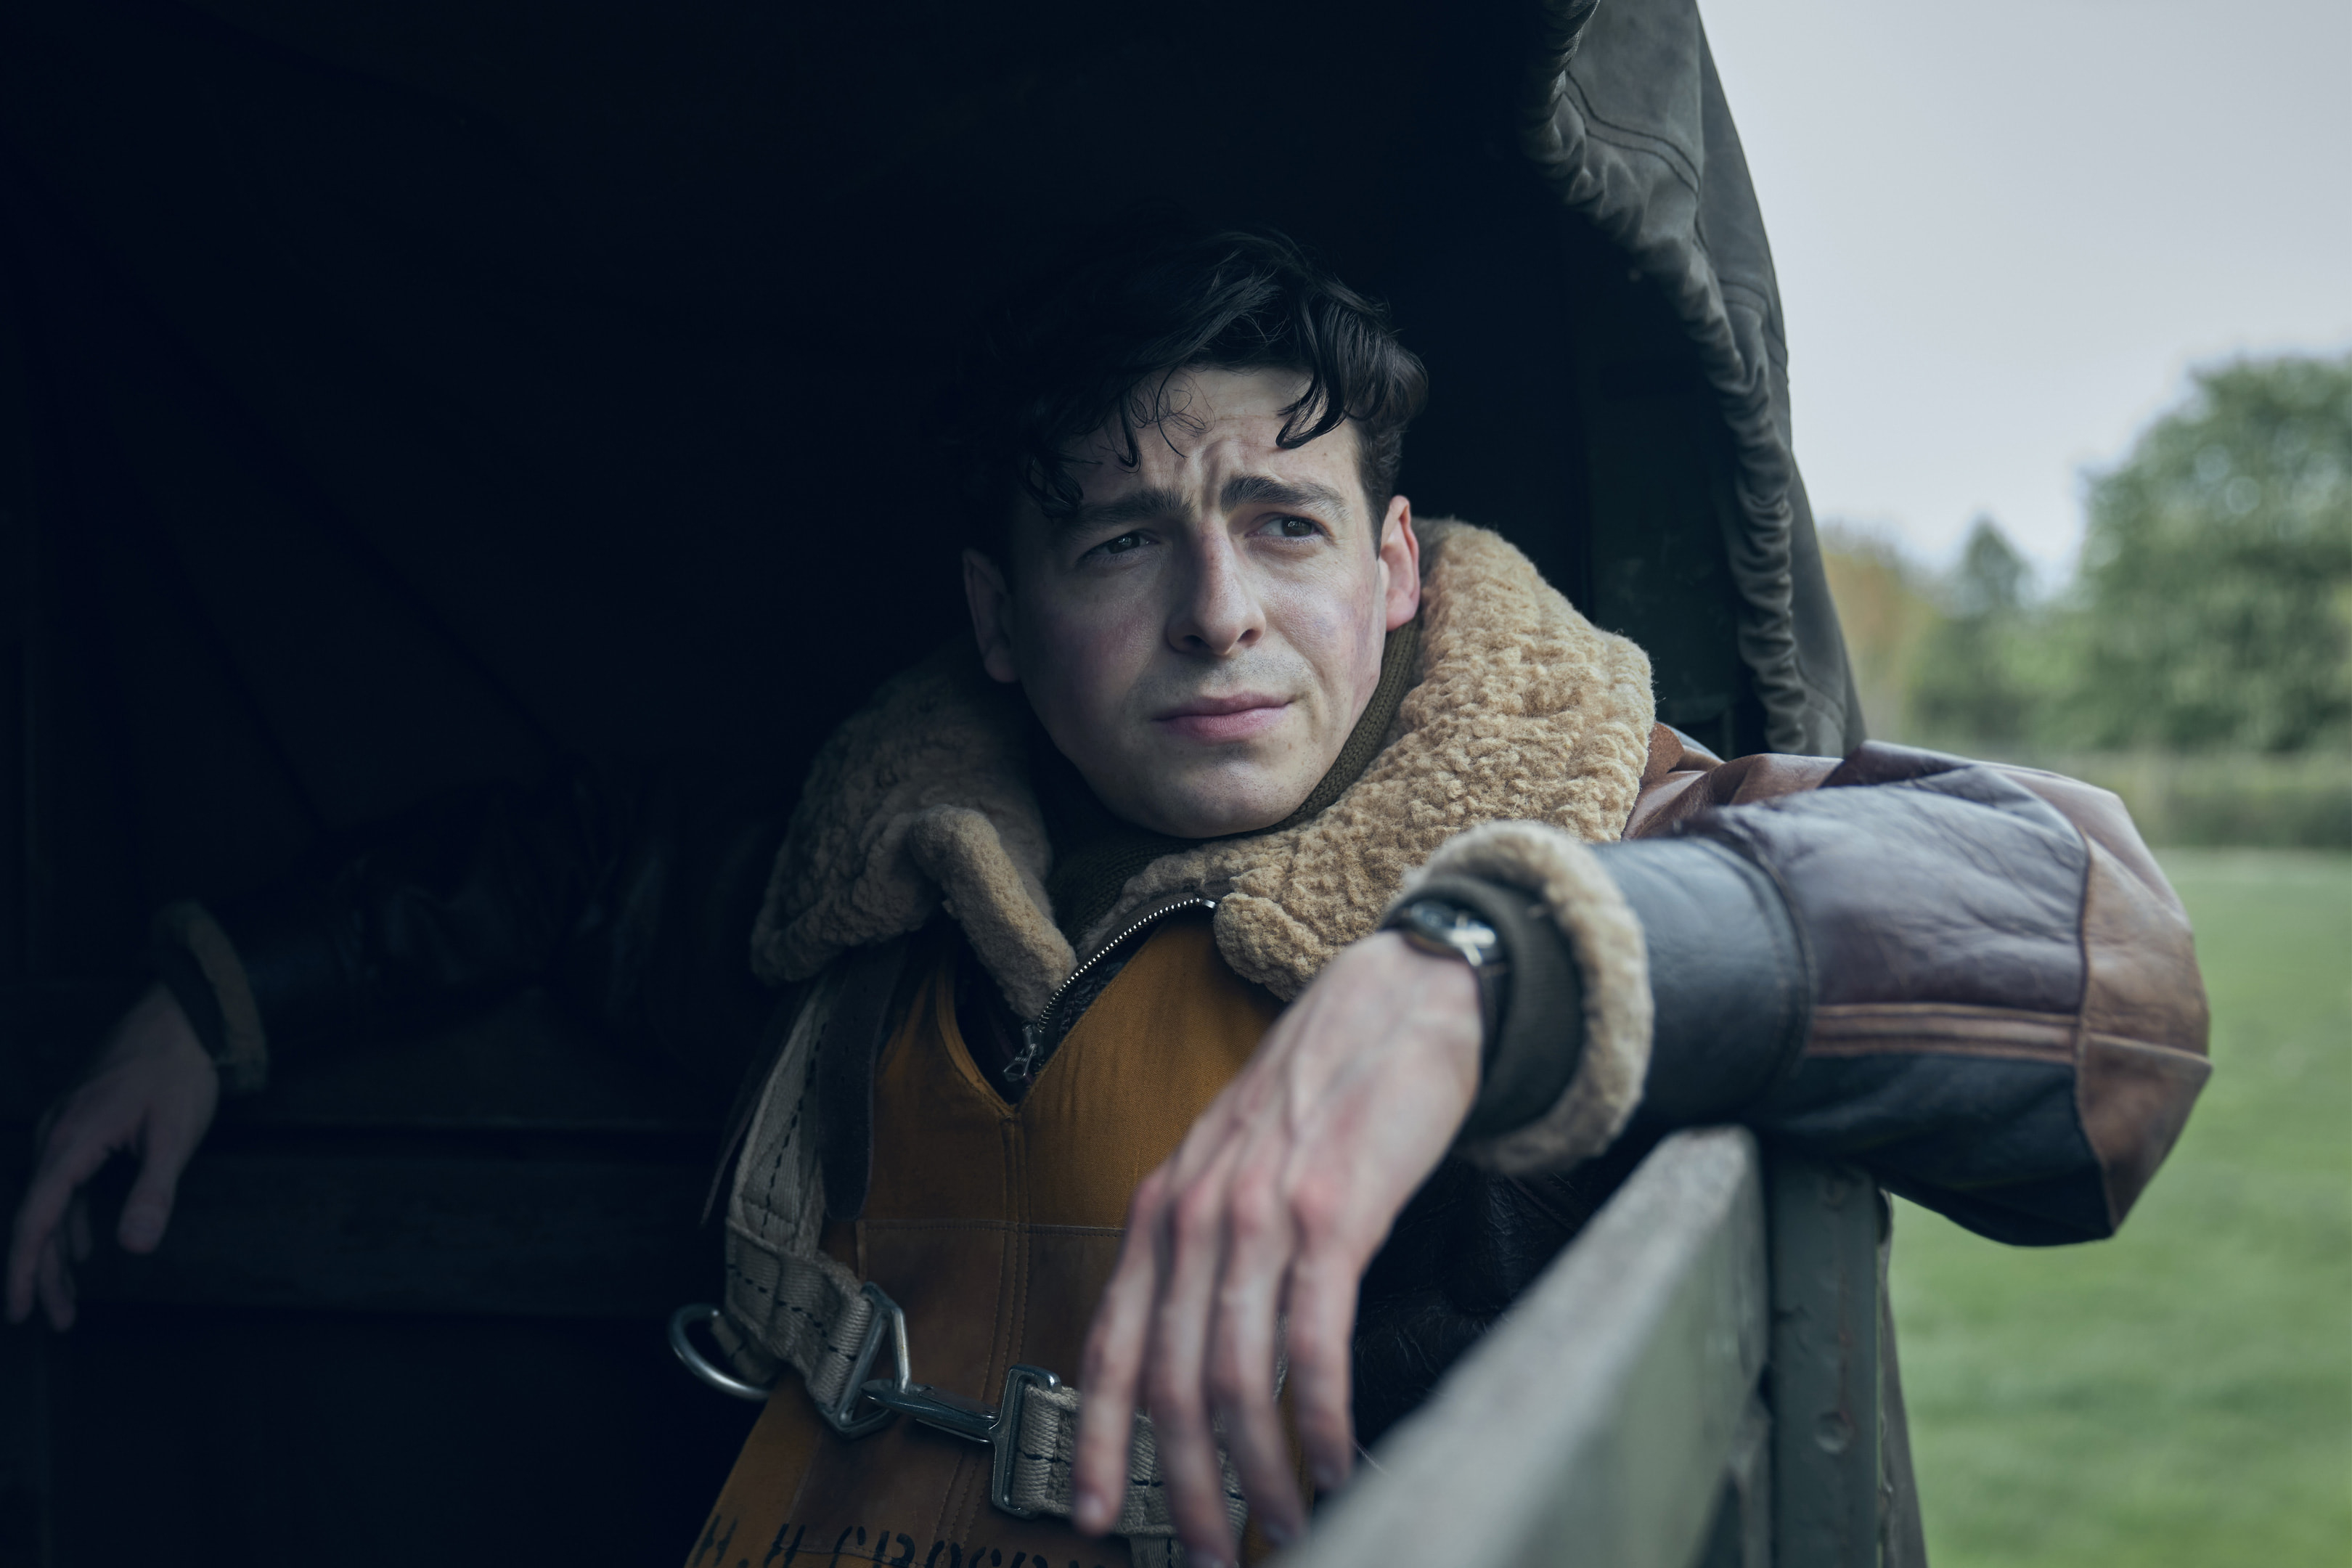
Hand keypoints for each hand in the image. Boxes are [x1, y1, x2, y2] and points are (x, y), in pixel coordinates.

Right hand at [6, 983, 219, 1329]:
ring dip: (58, 1251)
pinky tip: (84, 1246)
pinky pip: (64, 1183)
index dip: (25, 1269)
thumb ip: (153, 1193)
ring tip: (67, 1299)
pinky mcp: (80, 1124)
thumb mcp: (175, 1136)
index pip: (37, 1219)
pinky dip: (72, 1219)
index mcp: (70, 1142)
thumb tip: (134, 1247)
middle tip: (53, 1321)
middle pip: (39, 1218)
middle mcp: (55, 1136)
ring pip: (50, 1202)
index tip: (20, 1310)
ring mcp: (64, 1128)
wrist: (181, 1016)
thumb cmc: (178, 1071)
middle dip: (42, 1274)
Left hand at [1071, 931, 1481, 1561]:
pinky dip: (1319, 1418)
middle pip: (1169, 1385)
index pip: (1111, 1347)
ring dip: (1260, 1471)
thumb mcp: (1231, 1168)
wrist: (1396, 1004)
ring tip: (1288, 1523)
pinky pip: (1313, 1343)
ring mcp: (1260, 1214)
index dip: (1099, 1442)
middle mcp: (1194, 1216)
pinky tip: (1336, 1458)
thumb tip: (1192, 1359)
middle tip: (1216, 1555)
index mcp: (1160, 1210)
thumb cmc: (1319, 1096)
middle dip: (1189, 1489)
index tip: (1097, 1518)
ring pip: (1234, 1377)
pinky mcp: (1334, 1214)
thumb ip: (1202, 1252)